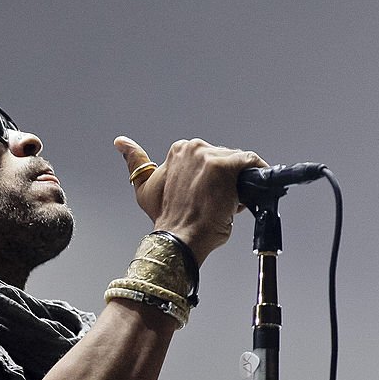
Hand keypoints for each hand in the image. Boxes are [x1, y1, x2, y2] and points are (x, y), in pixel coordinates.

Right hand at [114, 136, 267, 262]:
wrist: (180, 238)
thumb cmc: (166, 218)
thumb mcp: (143, 188)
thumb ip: (134, 162)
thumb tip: (120, 141)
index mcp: (179, 150)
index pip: (210, 159)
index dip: (212, 180)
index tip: (207, 197)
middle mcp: (194, 148)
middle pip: (226, 160)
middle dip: (226, 181)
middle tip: (217, 204)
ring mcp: (210, 156)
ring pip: (239, 166)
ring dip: (238, 184)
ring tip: (226, 205)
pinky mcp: (228, 166)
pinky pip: (254, 165)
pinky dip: (258, 178)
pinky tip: (250, 195)